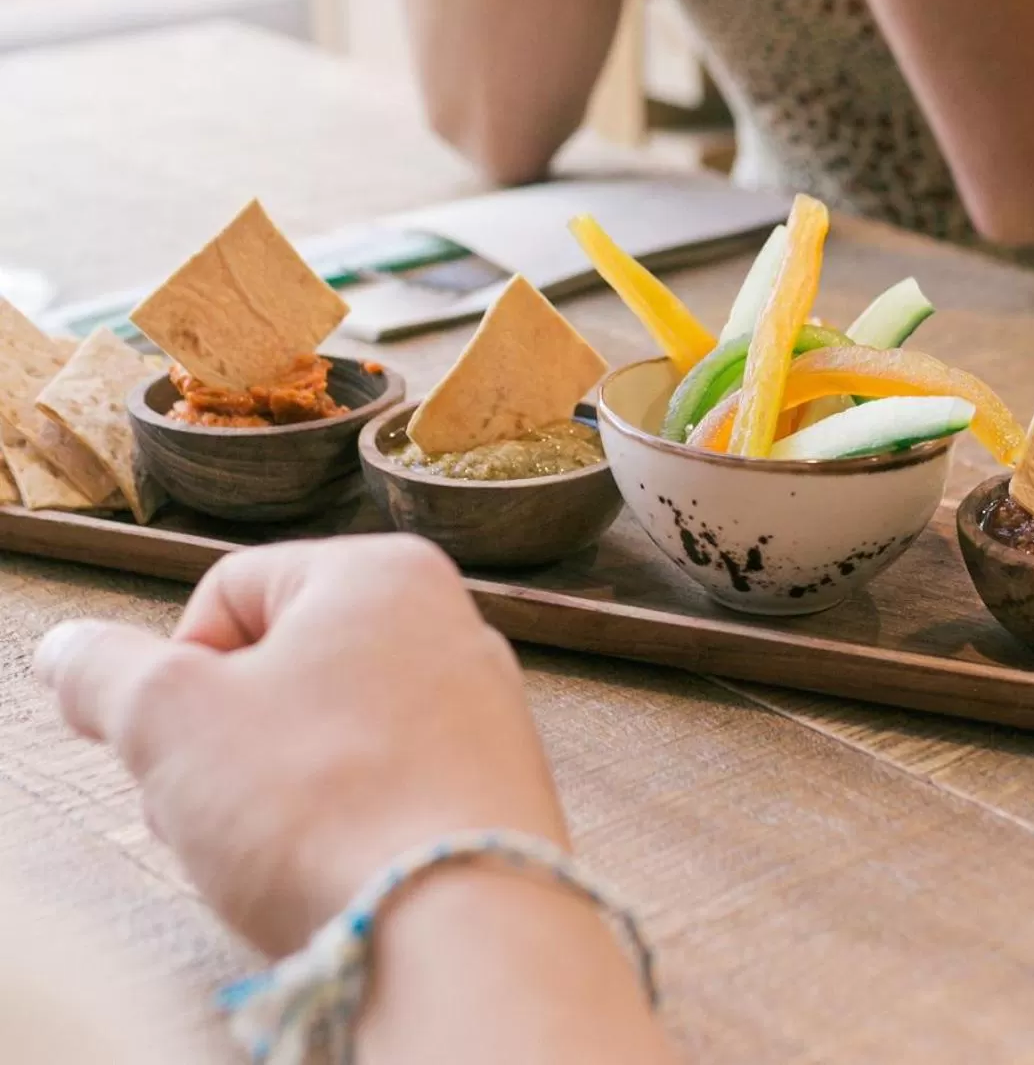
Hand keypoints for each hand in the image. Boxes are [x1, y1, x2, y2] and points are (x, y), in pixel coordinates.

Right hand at [34, 536, 565, 957]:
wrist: (459, 933)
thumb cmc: (322, 804)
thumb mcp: (171, 722)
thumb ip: (106, 673)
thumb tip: (70, 650)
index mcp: (382, 570)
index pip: (229, 590)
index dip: (174, 672)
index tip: (174, 747)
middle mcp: (448, 620)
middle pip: (282, 662)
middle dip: (221, 739)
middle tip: (208, 808)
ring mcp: (480, 705)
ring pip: (328, 730)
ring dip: (272, 787)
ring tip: (270, 851)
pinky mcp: (493, 785)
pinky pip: (383, 786)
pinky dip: (339, 823)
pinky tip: (330, 871)